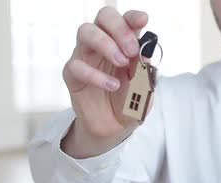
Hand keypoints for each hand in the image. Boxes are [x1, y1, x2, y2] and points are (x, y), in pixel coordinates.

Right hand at [61, 7, 148, 157]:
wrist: (116, 128)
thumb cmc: (131, 101)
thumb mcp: (145, 86)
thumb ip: (146, 68)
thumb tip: (147, 50)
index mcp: (124, 42)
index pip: (126, 19)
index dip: (133, 17)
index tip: (143, 21)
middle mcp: (104, 44)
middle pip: (104, 17)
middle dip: (119, 29)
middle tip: (131, 50)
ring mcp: (86, 56)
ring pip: (85, 32)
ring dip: (105, 44)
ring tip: (122, 63)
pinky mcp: (73, 75)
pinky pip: (77, 66)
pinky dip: (96, 75)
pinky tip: (112, 85)